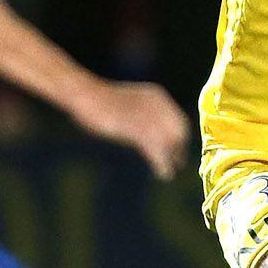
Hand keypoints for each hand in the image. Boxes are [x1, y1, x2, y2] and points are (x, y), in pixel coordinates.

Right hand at [72, 80, 189, 180]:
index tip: (178, 152)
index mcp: (157, 96)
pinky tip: (162, 173)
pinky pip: (158, 150)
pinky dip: (162, 164)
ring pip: (170, 143)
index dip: (182, 138)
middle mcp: (158, 105)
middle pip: (180, 132)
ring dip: (171, 159)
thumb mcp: (129, 103)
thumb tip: (150, 133)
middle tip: (176, 164)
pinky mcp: (138, 129)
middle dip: (180, 149)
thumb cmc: (101, 101)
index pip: (180, 120)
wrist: (86, 95)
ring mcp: (149, 117)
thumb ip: (142, 113)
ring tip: (168, 173)